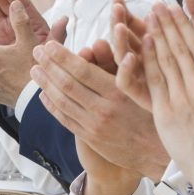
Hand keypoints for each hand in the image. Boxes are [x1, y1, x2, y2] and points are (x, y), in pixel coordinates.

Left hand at [30, 39, 168, 181]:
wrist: (158, 152)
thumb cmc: (154, 112)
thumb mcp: (144, 86)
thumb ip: (119, 65)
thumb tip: (97, 42)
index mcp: (118, 92)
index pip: (83, 70)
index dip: (62, 57)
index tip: (49, 45)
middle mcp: (103, 109)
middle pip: (67, 84)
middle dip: (49, 66)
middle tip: (36, 52)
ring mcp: (94, 125)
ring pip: (62, 102)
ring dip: (46, 84)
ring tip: (35, 70)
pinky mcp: (90, 138)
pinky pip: (65, 119)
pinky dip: (52, 106)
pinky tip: (43, 94)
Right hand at [113, 0, 193, 112]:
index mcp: (161, 50)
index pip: (138, 27)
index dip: (128, 13)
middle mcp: (150, 66)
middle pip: (126, 41)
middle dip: (119, 22)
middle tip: (115, 6)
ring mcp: (147, 84)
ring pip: (123, 61)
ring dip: (118, 43)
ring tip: (118, 26)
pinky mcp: (148, 100)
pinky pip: (129, 86)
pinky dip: (125, 71)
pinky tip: (131, 56)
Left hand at [142, 0, 193, 194]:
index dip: (185, 26)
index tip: (175, 9)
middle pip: (180, 48)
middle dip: (168, 24)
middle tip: (156, 5)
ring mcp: (181, 101)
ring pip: (165, 61)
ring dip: (156, 37)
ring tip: (146, 18)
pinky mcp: (165, 115)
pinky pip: (153, 83)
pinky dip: (147, 62)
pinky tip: (140, 47)